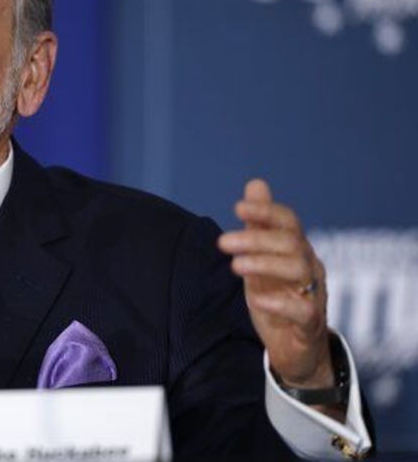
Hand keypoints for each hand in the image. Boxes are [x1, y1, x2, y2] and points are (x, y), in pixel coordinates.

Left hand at [217, 180, 333, 391]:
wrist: (298, 351)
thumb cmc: (279, 298)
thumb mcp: (263, 259)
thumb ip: (259, 225)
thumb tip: (255, 183)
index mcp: (297, 251)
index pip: (288, 222)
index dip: (266, 212)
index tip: (238, 207)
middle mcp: (309, 269)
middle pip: (291, 242)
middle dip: (256, 239)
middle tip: (222, 242)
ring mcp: (313, 296)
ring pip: (300, 269)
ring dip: (265, 263)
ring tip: (235, 266)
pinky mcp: (310, 326)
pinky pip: (304, 310)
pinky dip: (280, 303)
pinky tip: (257, 299)